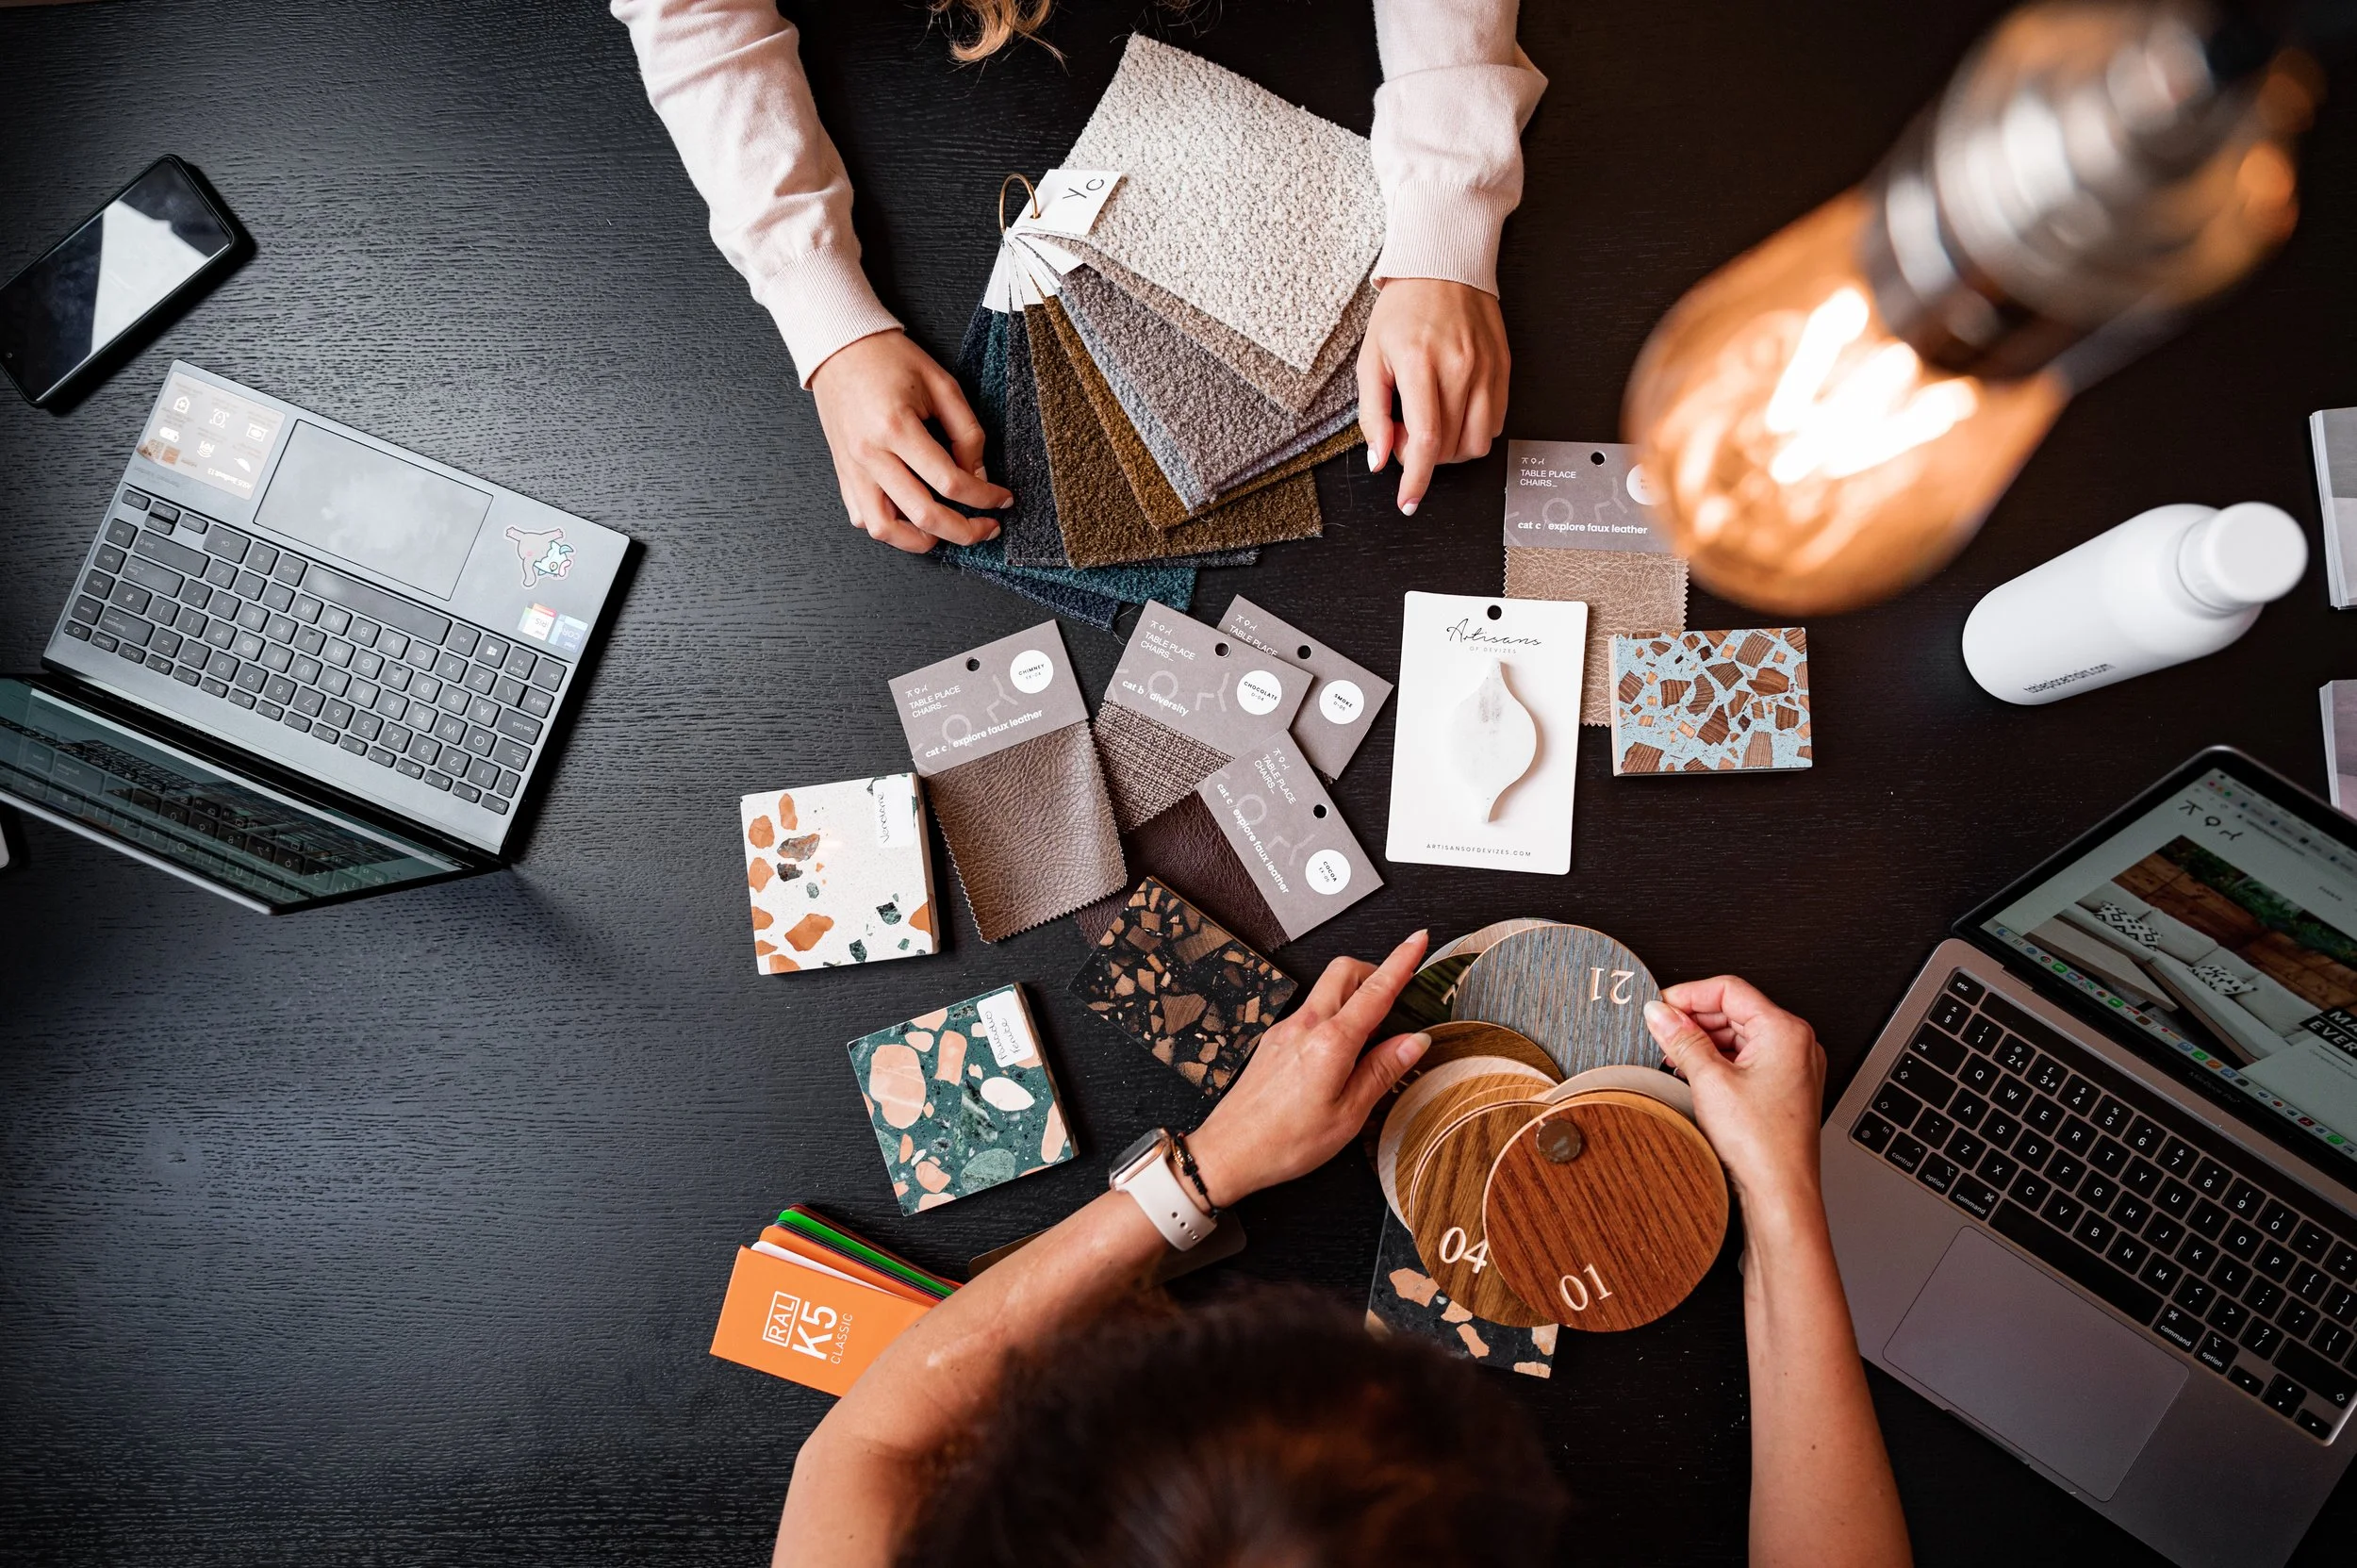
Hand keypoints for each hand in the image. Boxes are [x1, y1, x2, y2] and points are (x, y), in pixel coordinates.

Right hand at [809, 329, 1011, 552]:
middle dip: (965, 531)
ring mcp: (852, 468)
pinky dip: (890, 527)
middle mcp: (870, 455)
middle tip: (987, 528)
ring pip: (885, 530)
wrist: (837, 346)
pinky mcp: (843, 473)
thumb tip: (979, 475)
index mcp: (896, 427)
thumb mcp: (942, 384)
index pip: (950, 482)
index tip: (1003, 500)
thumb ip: (966, 432)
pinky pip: (863, 517)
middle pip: (924, 516)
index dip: (985, 498)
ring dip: (922, 541)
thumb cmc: (889, 359)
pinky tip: (911, 516)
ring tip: (947, 532)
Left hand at [1187, 931, 1432, 1206]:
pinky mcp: (1272, 1041)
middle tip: (1398, 994)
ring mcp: (1285, 1030)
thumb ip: (1382, 1071)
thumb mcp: (1349, 1115)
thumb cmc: (1286, 1142)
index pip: (1376, 990)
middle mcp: (1305, 1026)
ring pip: (1325, 991)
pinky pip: (1310, 1014)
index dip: (1401, 960)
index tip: (1418, 939)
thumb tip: (1414, 1040)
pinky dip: (1333, 1018)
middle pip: (1344, 972)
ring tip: (1372, 1036)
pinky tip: (1340, 1054)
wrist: (1228, 1153)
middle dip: (1374, 971)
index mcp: (1331, 1042)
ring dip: (1353, 997)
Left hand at [1356, 278, 1509, 515]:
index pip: (1426, 441)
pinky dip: (1473, 433)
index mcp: (1421, 364)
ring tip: (1431, 424)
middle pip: (1449, 448)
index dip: (1416, 479)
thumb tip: (1379, 460)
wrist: (1443, 266)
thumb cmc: (1403, 309)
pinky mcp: (1504, 368)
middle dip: (1423, 457)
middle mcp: (1460, 368)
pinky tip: (1454, 414)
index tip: (1408, 500)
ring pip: (1477, 443)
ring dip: (1450, 451)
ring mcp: (1488, 369)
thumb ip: (1373, 414)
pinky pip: (1496, 423)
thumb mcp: (1371, 359)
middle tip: (1405, 433)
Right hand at [1644, 977, 1828, 1223]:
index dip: (1689, 995)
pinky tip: (1696, 1074)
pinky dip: (1719, 1060)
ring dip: (1704, 1041)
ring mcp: (1793, 1066)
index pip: (1730, 989)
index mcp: (1786, 1031)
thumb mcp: (1710, 1081)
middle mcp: (1796, 1044)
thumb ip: (1681, 1039)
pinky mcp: (1784, 1086)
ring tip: (1675, 1057)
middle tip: (1661, 1033)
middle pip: (1735, 1010)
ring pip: (1739, 1035)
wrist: (1781, 1193)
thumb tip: (1660, 1013)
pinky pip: (1747, 1058)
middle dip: (1694, 1020)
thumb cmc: (1763, 1145)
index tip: (1660, 1007)